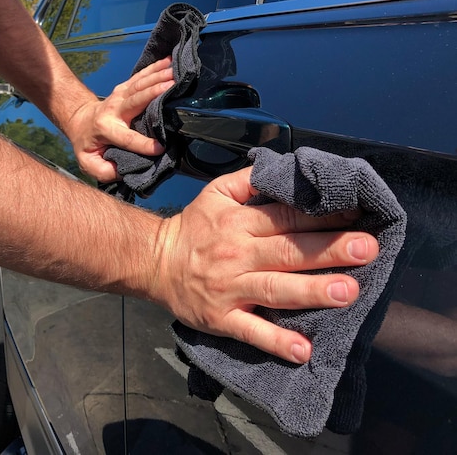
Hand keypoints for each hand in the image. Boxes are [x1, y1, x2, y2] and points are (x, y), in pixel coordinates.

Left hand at [65, 57, 173, 182]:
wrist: (79, 120)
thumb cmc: (87, 144)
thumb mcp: (88, 163)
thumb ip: (104, 170)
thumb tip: (123, 170)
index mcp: (106, 129)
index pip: (127, 138)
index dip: (143, 144)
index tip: (160, 148)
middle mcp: (113, 109)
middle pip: (136, 100)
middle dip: (154, 92)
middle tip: (172, 85)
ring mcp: (119, 96)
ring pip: (140, 84)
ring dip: (158, 76)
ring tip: (175, 72)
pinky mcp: (124, 88)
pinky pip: (141, 76)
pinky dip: (156, 67)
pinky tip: (169, 61)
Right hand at [152, 166, 379, 363]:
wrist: (154, 263)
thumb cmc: (193, 227)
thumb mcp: (216, 192)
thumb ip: (250, 180)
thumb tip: (287, 170)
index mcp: (238, 222)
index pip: (286, 217)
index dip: (322, 215)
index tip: (357, 214)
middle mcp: (237, 255)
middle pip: (287, 251)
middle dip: (328, 250)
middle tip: (366, 249)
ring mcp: (229, 290)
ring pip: (274, 290)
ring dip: (310, 291)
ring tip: (347, 293)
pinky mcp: (221, 319)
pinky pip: (250, 331)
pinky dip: (275, 341)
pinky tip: (302, 350)